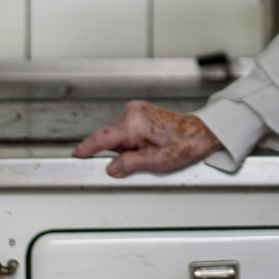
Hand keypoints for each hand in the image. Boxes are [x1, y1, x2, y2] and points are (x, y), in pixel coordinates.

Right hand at [72, 100, 222, 177]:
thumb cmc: (185, 144)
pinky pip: (127, 131)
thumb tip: (112, 168)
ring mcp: (136, 110)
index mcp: (133, 123)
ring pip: (118, 136)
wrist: (203, 132)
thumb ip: (130, 165)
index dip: (86, 149)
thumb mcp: (157, 162)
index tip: (76, 156)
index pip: (101, 138)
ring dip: (128, 147)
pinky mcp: (140, 112)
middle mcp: (132, 112)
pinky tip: (150, 144)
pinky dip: (133, 140)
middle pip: (110, 138)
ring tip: (150, 151)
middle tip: (141, 160)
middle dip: (119, 152)